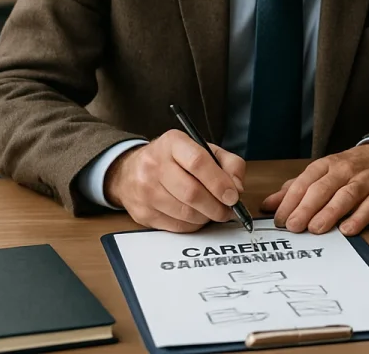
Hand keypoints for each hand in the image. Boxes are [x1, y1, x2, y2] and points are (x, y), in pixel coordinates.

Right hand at [104, 130, 246, 232]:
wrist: (131, 170)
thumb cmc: (174, 159)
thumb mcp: (203, 149)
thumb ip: (228, 163)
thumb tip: (237, 188)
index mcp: (173, 143)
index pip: (198, 162)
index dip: (219, 182)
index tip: (233, 196)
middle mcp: (154, 164)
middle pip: (192, 192)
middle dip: (216, 206)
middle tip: (228, 210)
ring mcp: (145, 190)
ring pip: (185, 213)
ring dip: (206, 217)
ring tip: (214, 211)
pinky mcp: (142, 213)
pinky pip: (176, 226)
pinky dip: (193, 225)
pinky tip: (197, 216)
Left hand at [261, 143, 368, 235]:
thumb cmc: (352, 168)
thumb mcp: (323, 172)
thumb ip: (296, 188)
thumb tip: (268, 205)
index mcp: (327, 165)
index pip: (305, 181)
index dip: (291, 200)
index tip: (279, 218)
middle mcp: (345, 171)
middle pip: (323, 188)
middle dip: (306, 207)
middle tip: (293, 226)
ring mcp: (365, 182)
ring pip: (345, 195)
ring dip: (329, 212)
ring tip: (315, 228)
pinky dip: (359, 218)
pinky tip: (347, 229)